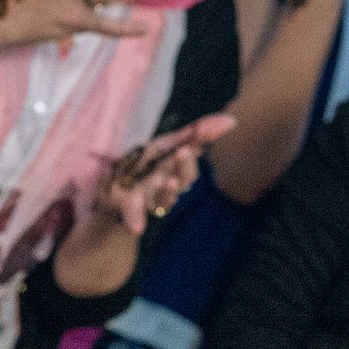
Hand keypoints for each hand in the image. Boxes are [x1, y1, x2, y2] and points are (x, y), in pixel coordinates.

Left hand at [96, 113, 227, 235]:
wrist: (117, 189)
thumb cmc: (147, 165)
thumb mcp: (165, 144)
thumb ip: (194, 134)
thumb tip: (231, 119)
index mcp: (180, 167)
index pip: (196, 151)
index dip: (204, 138)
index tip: (212, 127)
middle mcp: (171, 184)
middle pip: (185, 177)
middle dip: (185, 165)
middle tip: (184, 150)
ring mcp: (153, 197)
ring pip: (166, 196)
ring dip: (169, 190)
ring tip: (170, 182)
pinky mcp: (133, 208)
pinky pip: (135, 212)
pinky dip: (136, 219)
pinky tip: (137, 228)